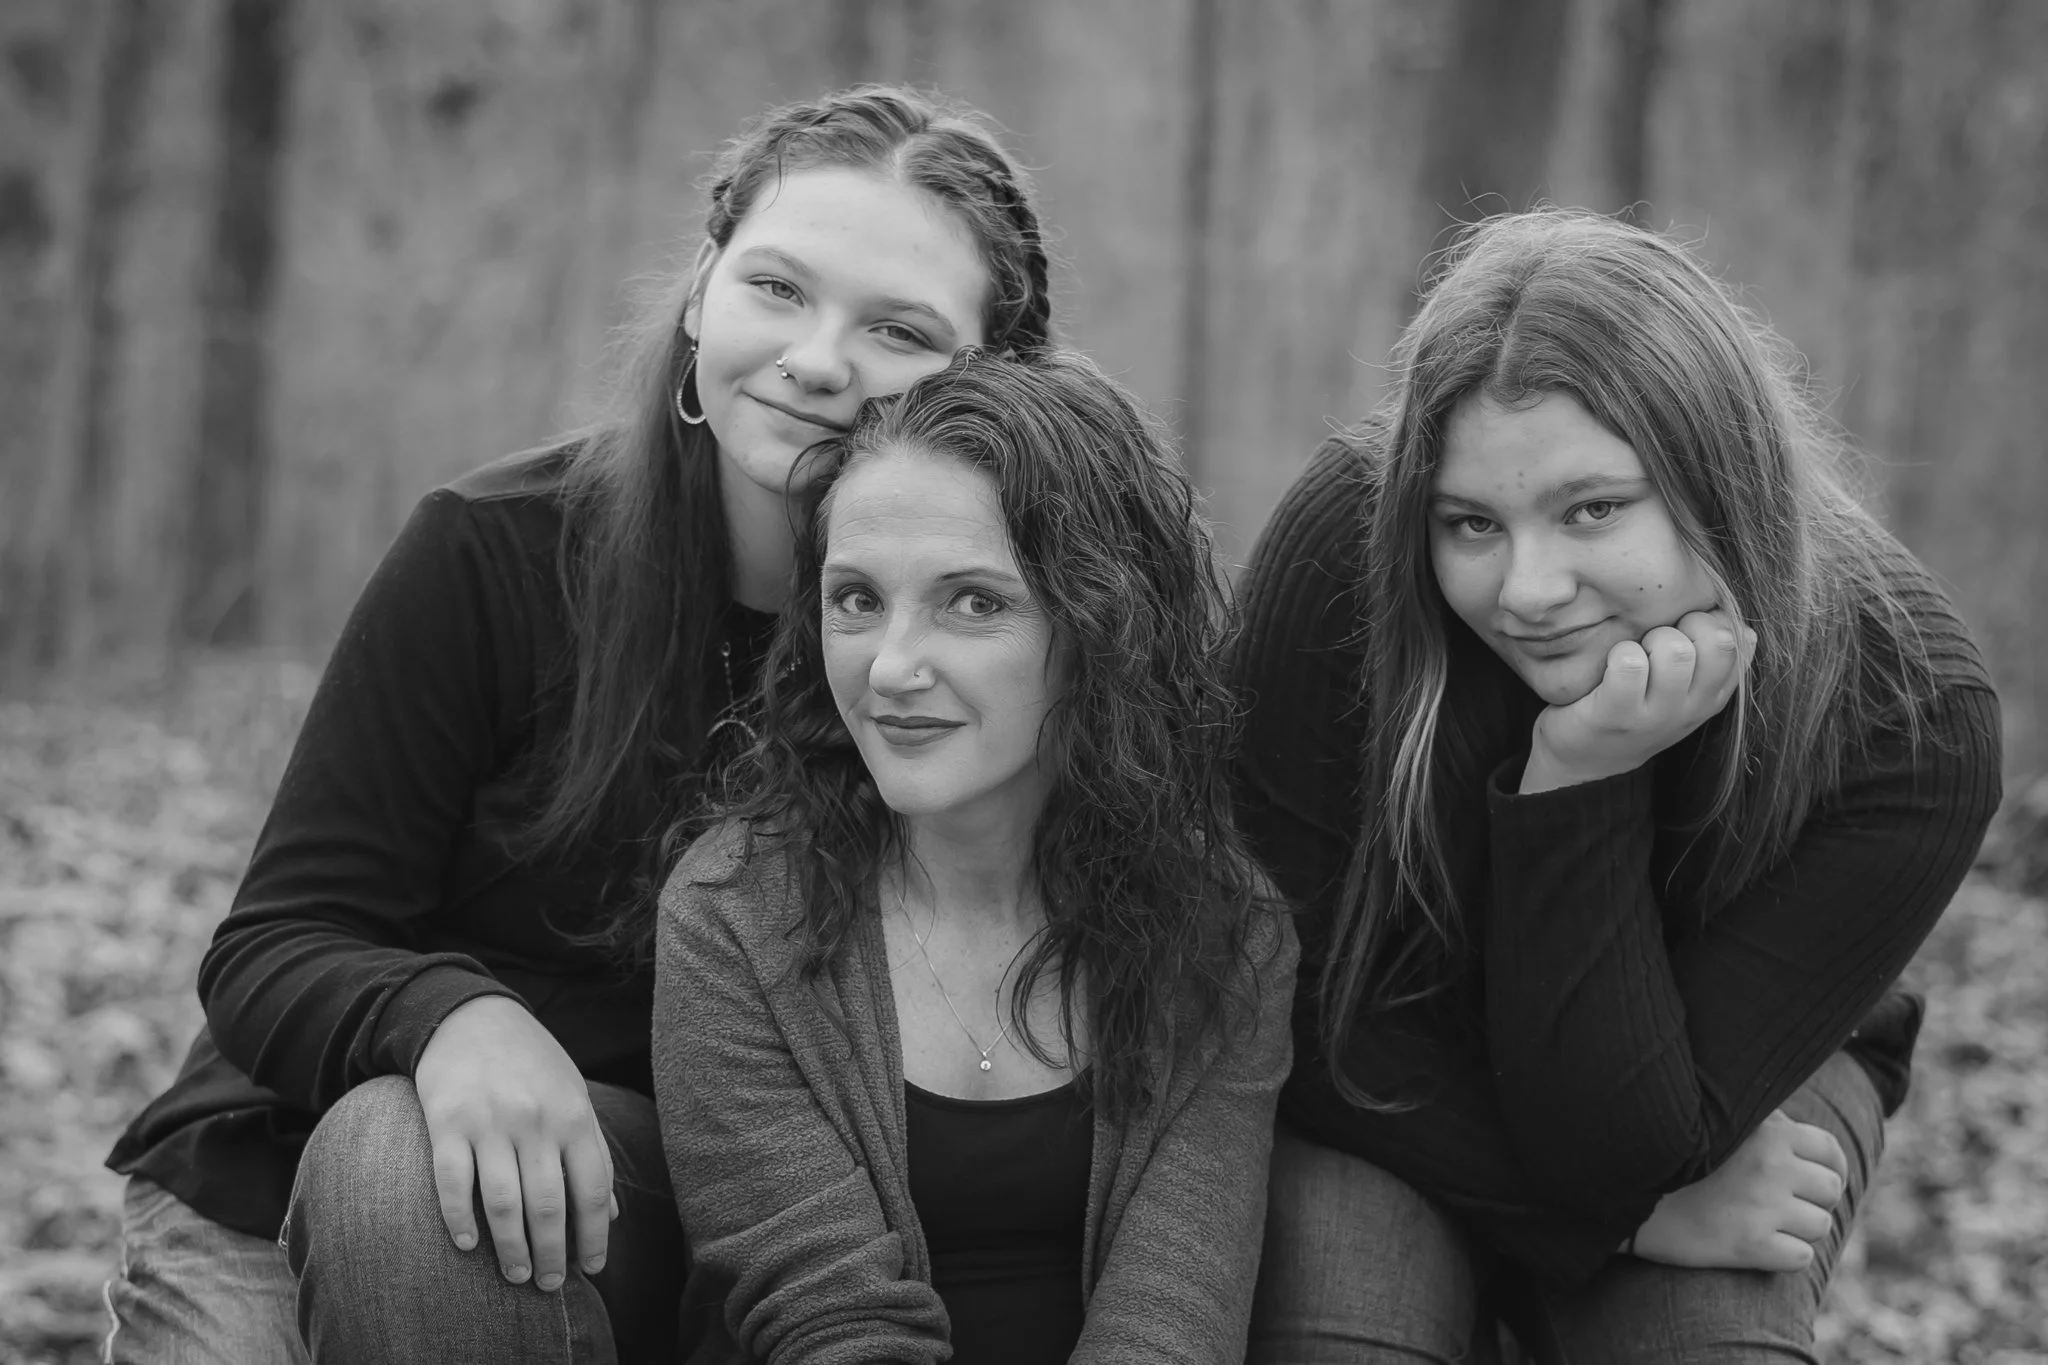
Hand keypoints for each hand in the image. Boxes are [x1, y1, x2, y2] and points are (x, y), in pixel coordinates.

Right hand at [413, 996, 615, 1290]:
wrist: (472, 1016)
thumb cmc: (532, 1063)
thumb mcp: (574, 1096)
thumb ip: (591, 1152)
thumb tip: (610, 1212)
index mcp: (573, 1115)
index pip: (592, 1189)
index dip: (594, 1235)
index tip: (591, 1268)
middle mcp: (535, 1121)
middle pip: (547, 1205)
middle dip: (551, 1254)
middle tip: (548, 1285)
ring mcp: (489, 1122)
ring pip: (501, 1203)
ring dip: (509, 1248)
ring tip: (514, 1275)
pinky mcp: (446, 1122)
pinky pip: (452, 1182)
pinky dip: (459, 1219)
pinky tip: (467, 1246)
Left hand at [1522, 609, 1755, 792]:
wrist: (1583, 758)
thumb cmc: (1633, 705)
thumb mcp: (1680, 687)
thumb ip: (1706, 655)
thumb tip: (1728, 614)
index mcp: (1712, 696)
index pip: (1741, 644)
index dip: (1714, 620)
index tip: (1684, 627)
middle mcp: (1692, 709)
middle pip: (1719, 643)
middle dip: (1687, 624)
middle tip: (1658, 637)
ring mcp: (1656, 716)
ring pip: (1677, 651)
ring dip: (1651, 639)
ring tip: (1635, 651)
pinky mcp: (1616, 717)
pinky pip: (1630, 665)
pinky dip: (1619, 653)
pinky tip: (1610, 663)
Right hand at [1628, 1109, 1847, 1271]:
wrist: (1633, 1200)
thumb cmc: (1681, 1161)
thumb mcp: (1724, 1124)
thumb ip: (1768, 1123)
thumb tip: (1812, 1139)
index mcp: (1768, 1130)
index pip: (1829, 1151)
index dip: (1831, 1170)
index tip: (1814, 1182)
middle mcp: (1770, 1164)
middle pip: (1830, 1191)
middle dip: (1809, 1201)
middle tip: (1775, 1204)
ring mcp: (1761, 1205)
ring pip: (1819, 1226)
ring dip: (1796, 1230)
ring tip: (1758, 1222)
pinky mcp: (1751, 1244)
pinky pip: (1801, 1258)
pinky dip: (1783, 1257)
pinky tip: (1753, 1245)